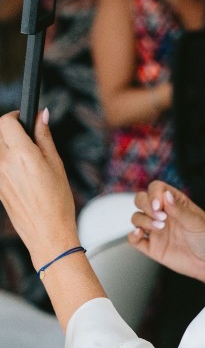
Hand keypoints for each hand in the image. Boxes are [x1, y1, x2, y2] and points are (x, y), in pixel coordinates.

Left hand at [0, 110, 78, 270]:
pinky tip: (20, 172)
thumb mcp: (56, 164)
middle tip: (25, 136)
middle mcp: (4, 163)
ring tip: (23, 156)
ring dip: (5, 145)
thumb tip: (41, 115)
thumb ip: (44, 137)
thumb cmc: (57, 201)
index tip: (23, 119)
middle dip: (8, 129)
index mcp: (22, 155)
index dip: (15, 116)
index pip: (6, 122)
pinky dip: (4, 161)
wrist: (47, 232)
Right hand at [129, 181, 204, 289]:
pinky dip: (132, 236)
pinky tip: (139, 234)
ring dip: (143, 220)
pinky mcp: (153, 247)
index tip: (159, 205)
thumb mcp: (196, 222)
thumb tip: (165, 195)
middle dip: (146, 205)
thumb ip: (179, 209)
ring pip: (137, 218)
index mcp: (175, 203)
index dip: (154, 193)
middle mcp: (163, 214)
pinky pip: (134, 239)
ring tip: (160, 228)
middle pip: (141, 200)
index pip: (156, 189)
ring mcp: (157, 230)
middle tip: (160, 217)